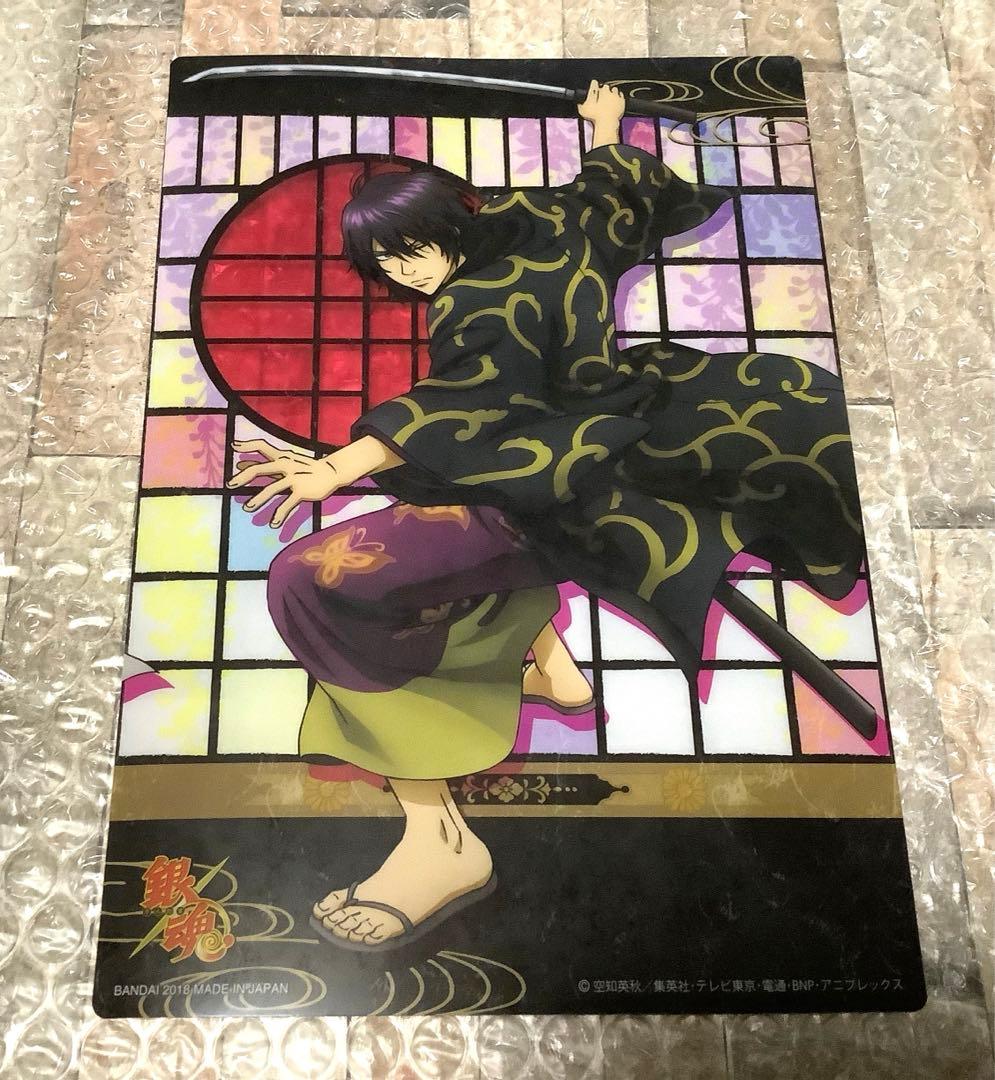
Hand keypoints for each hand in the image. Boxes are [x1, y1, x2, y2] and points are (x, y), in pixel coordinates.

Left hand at [227, 439, 341, 527]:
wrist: (332, 472)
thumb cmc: (306, 467)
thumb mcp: (287, 462)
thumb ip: (266, 464)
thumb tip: (242, 464)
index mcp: (282, 457)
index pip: (262, 446)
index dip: (247, 445)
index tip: (233, 446)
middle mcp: (286, 465)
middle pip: (260, 469)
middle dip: (243, 477)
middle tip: (230, 485)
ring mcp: (294, 478)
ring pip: (271, 490)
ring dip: (258, 500)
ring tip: (247, 508)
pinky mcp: (301, 491)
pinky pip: (287, 504)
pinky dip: (279, 515)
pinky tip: (273, 524)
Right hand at [577, 79, 625, 127]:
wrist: (607, 123)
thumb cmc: (595, 116)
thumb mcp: (583, 110)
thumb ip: (581, 105)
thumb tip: (579, 103)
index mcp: (598, 90)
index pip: (595, 83)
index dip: (593, 87)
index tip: (593, 90)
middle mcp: (607, 91)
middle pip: (605, 86)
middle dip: (603, 90)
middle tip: (601, 96)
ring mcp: (615, 96)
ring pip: (614, 89)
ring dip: (612, 92)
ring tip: (609, 98)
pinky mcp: (622, 101)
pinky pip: (621, 95)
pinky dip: (619, 97)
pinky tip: (616, 101)